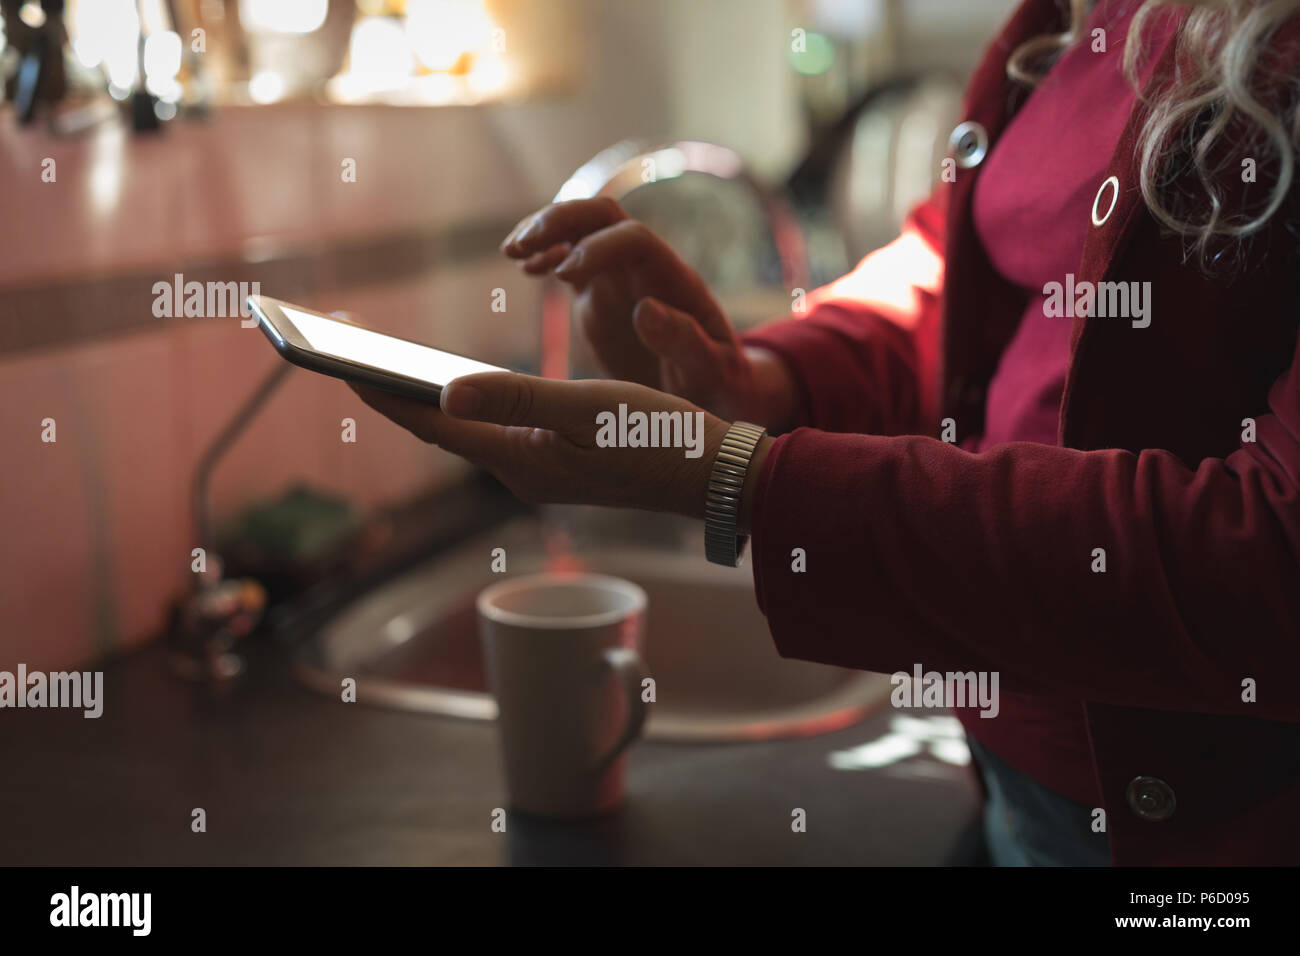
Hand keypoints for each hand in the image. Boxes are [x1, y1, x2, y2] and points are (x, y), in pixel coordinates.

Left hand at [351, 373, 730, 517]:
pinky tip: (457, 387)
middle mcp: (519, 470)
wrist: (712, 475)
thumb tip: (443, 394)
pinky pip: (493, 433)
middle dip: (392, 393)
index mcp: (518, 458)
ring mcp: (538, 469)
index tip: (340, 360)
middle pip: (438, 431)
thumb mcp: (588, 407)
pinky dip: (464, 407)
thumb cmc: (658, 437)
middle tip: (349, 354)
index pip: (431, 424)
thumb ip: (516, 397)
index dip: (382, 392)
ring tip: (387, 366)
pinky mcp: (558, 462)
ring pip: (464, 433)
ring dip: (424, 401)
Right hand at [501, 198, 790, 426]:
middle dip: (560, 220)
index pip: (636, 239)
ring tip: (511, 252)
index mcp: (676, 283)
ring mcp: (622, 279)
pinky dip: (545, 256)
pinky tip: (523, 270)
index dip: (599, 247)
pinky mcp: (602, 296)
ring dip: (545, 230)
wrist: (716, 395)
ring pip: (582, 230)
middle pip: (603, 216)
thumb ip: (686, 342)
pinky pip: (570, 259)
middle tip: (520, 247)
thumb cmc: (722, 386)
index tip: (565, 274)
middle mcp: (646, 271)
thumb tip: (646, 308)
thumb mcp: (713, 373)